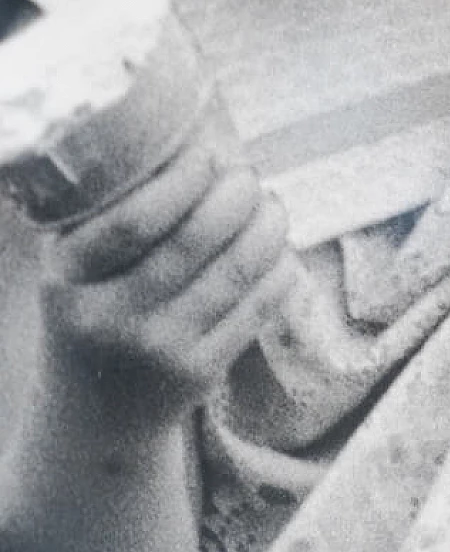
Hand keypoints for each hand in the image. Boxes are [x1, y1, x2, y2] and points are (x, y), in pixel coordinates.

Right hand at [34, 109, 294, 424]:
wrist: (92, 418)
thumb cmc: (90, 313)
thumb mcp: (73, 267)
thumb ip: (108, 210)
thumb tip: (187, 134)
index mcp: (68, 279)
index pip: (132, 222)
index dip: (181, 180)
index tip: (207, 155)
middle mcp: (110, 318)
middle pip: (195, 241)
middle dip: (236, 195)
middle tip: (247, 176)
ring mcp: (159, 350)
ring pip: (236, 271)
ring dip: (268, 225)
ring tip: (271, 204)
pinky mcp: (199, 373)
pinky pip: (258, 307)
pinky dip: (279, 267)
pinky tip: (279, 248)